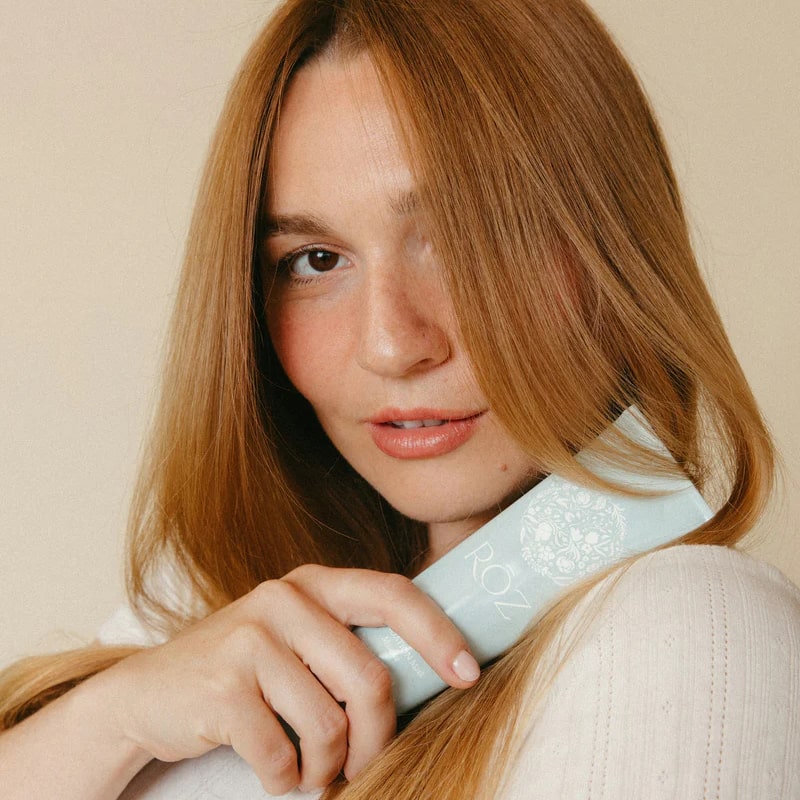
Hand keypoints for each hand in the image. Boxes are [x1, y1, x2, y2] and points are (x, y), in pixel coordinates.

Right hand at [101, 566, 479, 793]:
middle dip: (376, 739)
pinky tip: (272, 766)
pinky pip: (283, 756)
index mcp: (313, 584)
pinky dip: (285, 778)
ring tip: (307, 763)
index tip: (468, 672)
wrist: (149, 695)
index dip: (437, 634)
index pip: (393, 595)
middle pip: (369, 679)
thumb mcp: (297, 639)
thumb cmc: (245, 671)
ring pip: (329, 726)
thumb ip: (349, 644)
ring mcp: (250, 640)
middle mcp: (284, 600)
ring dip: (326, 765)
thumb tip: (433, 673)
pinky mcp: (222, 689)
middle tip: (363, 764)